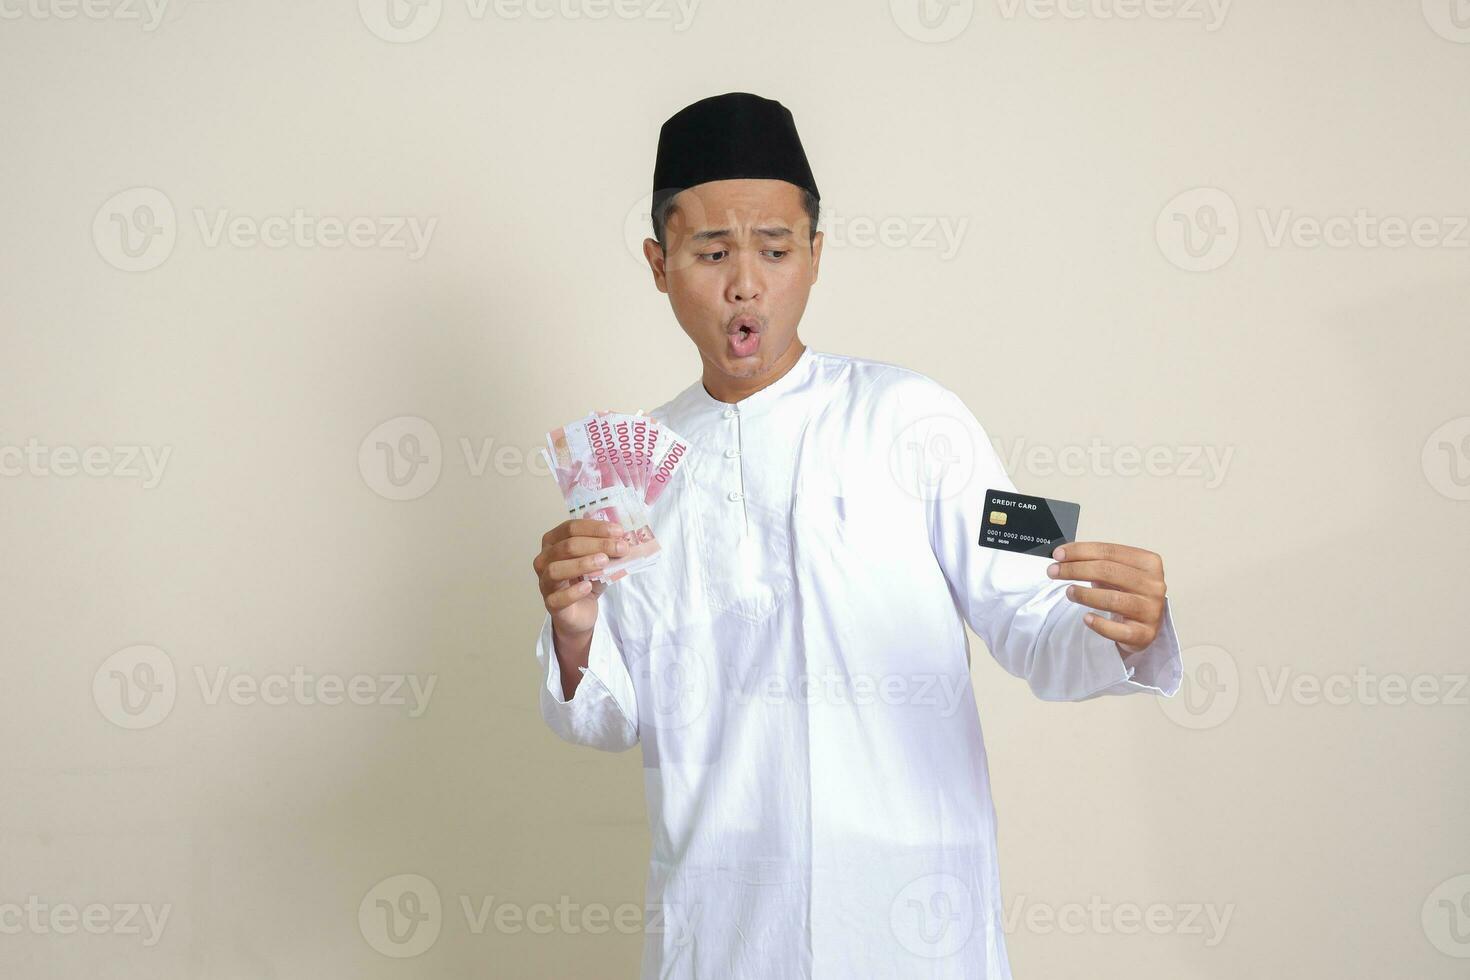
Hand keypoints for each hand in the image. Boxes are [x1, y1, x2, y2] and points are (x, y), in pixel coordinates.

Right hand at [532, 519, 628, 636]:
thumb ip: (607, 550)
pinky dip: (573, 592)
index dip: (596, 528)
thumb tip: (624, 541)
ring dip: (582, 564)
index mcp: (553, 542)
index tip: (619, 532)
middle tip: (620, 548)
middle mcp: (544, 559)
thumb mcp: (599, 561)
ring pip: (556, 569)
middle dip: (597, 544)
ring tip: (604, 562)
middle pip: (566, 546)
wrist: (581, 610)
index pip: (571, 528)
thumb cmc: (586, 580)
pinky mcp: (550, 603)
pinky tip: (588, 586)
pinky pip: (558, 598)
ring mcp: (544, 582)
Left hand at [1046, 541, 1166, 656]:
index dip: (1081, 551)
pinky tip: (1087, 618)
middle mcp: (1154, 585)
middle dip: (1076, 569)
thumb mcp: (1116, 573)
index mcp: (1149, 563)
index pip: (1110, 552)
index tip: (1058, 554)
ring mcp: (1151, 610)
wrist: (1144, 625)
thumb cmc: (1127, 594)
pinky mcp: (1145, 633)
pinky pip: (1120, 630)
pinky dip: (1100, 624)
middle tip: (1054, 571)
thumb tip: (1063, 557)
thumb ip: (1096, 563)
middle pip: (1109, 572)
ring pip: (1113, 599)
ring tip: (1069, 592)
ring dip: (1085, 595)